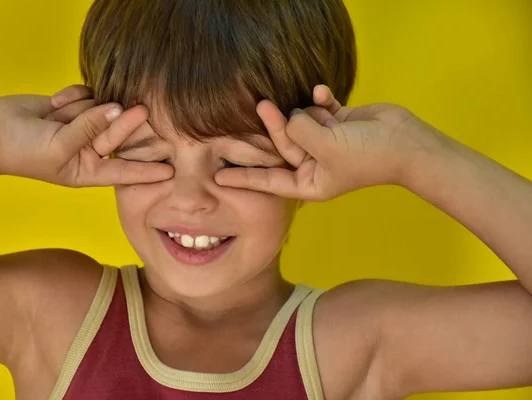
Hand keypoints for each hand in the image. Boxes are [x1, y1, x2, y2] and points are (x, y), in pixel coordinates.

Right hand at [0, 85, 172, 186]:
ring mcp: (82, 127)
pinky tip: (55, 102)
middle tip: (144, 111)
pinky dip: (73, 96)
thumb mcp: (60, 146)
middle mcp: (90, 149)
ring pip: (101, 111)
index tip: (172, 172)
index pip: (124, 171)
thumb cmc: (23, 152)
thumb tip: (116, 108)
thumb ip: (90, 128)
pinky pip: (86, 95)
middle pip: (118, 135)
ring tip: (62, 114)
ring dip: (86, 108)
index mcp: (88, 170)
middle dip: (128, 124)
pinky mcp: (73, 107)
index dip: (147, 171)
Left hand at [215, 85, 443, 200]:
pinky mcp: (337, 123)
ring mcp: (325, 143)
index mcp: (310, 181)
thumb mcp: (326, 147)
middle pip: (283, 145)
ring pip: (300, 124)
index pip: (269, 180)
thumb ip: (300, 131)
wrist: (407, 142)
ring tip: (299, 105)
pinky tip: (323, 92)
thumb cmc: (367, 156)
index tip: (218, 178)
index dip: (244, 178)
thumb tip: (290, 115)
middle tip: (261, 105)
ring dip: (301, 113)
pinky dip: (320, 100)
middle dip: (273, 127)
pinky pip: (319, 110)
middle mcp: (314, 163)